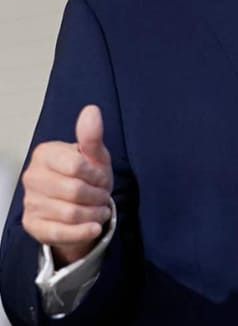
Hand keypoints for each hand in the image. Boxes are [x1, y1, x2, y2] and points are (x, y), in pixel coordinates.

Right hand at [22, 105, 113, 265]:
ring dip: (94, 214)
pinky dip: (83, 232)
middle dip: (98, 196)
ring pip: (71, 213)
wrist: (81, 206)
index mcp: (45, 154)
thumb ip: (92, 136)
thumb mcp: (95, 156)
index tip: (102, 177)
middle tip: (103, 196)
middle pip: (74, 191)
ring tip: (99, 210)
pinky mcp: (33, 225)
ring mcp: (29, 202)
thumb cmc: (88, 177)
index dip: (96, 174)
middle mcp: (32, 177)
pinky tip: (94, 227)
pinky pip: (61, 232)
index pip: (76, 165)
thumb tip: (91, 110)